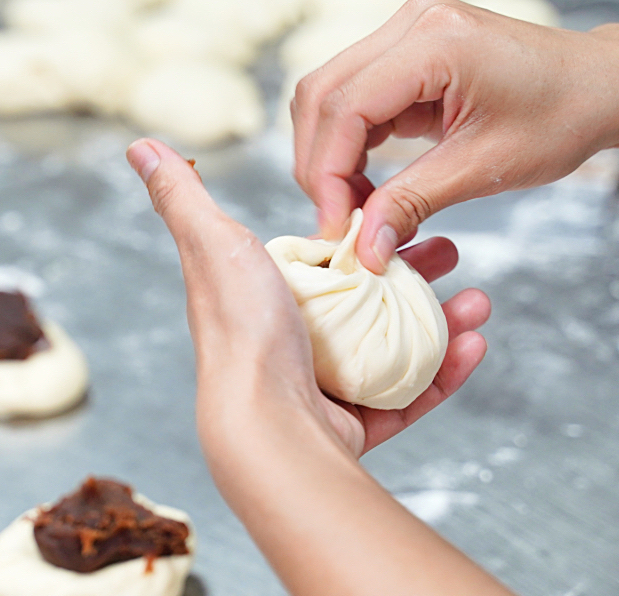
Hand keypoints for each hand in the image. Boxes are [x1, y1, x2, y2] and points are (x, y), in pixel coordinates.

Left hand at [126, 138, 489, 459]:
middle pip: (367, 301)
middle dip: (416, 274)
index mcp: (264, 299)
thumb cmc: (240, 331)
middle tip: (452, 252)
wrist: (266, 425)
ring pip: (397, 348)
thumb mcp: (212, 244)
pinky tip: (476, 344)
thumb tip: (140, 146)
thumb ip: (183, 197)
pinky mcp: (354, 427)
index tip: (406, 208)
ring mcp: (324, 389)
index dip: (366, 232)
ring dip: (442, 321)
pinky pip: (411, 394)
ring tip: (478, 301)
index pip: (324, 258)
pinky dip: (446, 370)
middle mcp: (292, 344)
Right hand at [291, 0, 618, 271]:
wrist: (600, 87)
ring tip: (353, 206)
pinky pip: (351, 98)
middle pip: (320, 94)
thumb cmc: (562, 117)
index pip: (346, 107)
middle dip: (317, 166)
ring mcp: (406, 33)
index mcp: (437, 42)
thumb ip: (413, 203)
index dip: (327, 173)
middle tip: (335, 223)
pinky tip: (366, 184)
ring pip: (327, 96)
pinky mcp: (406, 52)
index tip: (334, 228)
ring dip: (327, 156)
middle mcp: (413, 23)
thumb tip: (362, 250)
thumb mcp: (485, 168)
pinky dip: (347, 146)